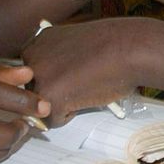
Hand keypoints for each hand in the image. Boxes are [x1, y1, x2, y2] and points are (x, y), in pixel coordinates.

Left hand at [22, 19, 143, 125]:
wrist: (131, 48)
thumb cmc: (115, 45)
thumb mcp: (77, 43)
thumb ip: (59, 58)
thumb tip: (55, 79)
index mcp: (39, 41)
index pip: (32, 72)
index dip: (57, 77)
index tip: (74, 72)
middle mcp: (32, 57)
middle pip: (33, 90)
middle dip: (56, 92)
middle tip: (82, 80)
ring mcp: (38, 77)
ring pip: (40, 107)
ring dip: (62, 103)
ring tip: (85, 86)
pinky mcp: (49, 97)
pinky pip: (52, 121)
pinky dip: (71, 115)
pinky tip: (87, 95)